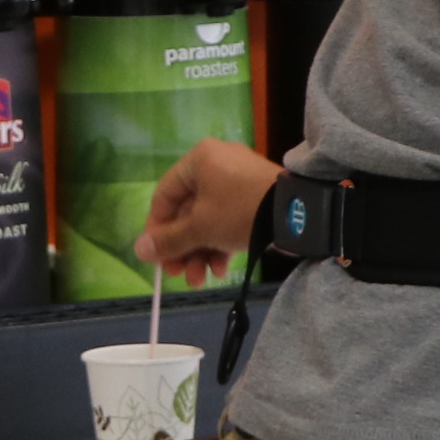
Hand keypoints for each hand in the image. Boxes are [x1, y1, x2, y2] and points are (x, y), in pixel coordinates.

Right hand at [131, 138, 280, 285]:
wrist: (299, 212)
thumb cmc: (240, 211)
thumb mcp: (201, 228)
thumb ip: (169, 240)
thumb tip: (139, 250)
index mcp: (199, 160)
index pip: (165, 195)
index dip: (157, 228)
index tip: (156, 255)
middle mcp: (217, 164)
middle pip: (187, 212)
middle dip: (183, 248)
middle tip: (179, 274)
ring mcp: (238, 181)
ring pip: (208, 220)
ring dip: (200, 252)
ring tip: (200, 280)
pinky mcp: (255, 197)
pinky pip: (228, 220)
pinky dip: (221, 244)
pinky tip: (220, 270)